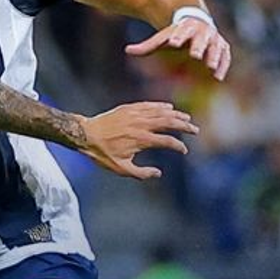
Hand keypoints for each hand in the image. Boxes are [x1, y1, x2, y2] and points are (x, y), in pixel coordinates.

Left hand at [77, 102, 199, 179]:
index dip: (178, 146)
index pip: (167, 141)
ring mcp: (135, 115)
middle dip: (184, 125)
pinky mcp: (128, 108)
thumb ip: (141, 173)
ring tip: (186, 117)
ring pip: (160, 111)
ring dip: (175, 114)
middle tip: (194, 129)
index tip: (184, 150)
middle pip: (169, 122)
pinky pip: (148, 105)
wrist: (85, 134)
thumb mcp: (121, 168)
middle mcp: (140, 125)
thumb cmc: (102, 153)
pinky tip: (168, 107)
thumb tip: (158, 173)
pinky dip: (160, 105)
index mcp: (141, 140)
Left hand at [125, 18, 231, 80]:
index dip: (178, 37)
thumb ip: (146, 46)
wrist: (197, 25)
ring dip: (214, 57)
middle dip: (198, 46)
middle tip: (195, 55)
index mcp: (185, 28)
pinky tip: (218, 77)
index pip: (181, 32)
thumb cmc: (175, 36)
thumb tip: (127, 50)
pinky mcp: (223, 47)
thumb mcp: (161, 39)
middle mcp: (202, 31)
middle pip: (201, 39)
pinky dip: (223, 66)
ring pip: (216, 47)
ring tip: (210, 67)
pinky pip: (225, 56)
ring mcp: (214, 39)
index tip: (174, 43)